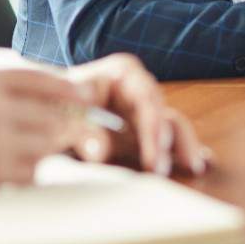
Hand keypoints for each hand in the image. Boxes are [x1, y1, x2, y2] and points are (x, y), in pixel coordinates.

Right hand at [0, 68, 91, 209]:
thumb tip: (35, 94)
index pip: (42, 79)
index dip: (69, 89)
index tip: (87, 97)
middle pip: (54, 115)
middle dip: (69, 127)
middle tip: (77, 135)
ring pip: (46, 145)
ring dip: (43, 153)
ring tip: (17, 156)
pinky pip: (30, 173)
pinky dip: (25, 175)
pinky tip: (1, 174)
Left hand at [65, 53, 209, 176]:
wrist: (42, 110)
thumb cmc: (53, 103)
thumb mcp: (63, 111)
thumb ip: (81, 128)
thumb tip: (100, 149)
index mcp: (124, 74)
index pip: (147, 99)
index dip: (153, 128)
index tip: (155, 155)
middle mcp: (140, 90)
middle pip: (164, 114)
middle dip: (170, 143)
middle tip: (166, 170)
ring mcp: (143, 112)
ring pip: (171, 127)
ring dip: (182, 148)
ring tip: (195, 168)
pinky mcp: (143, 133)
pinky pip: (167, 141)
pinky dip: (181, 151)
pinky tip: (202, 163)